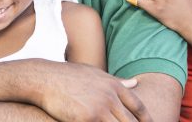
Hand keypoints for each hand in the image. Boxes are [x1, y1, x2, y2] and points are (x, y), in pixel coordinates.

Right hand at [35, 61, 151, 121]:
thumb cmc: (68, 76)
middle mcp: (110, 97)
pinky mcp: (87, 119)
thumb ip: (116, 81)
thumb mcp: (95, 74)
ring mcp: (99, 108)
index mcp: (114, 86)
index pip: (138, 107)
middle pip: (131, 121)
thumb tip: (136, 82)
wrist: (45, 79)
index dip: (146, 120)